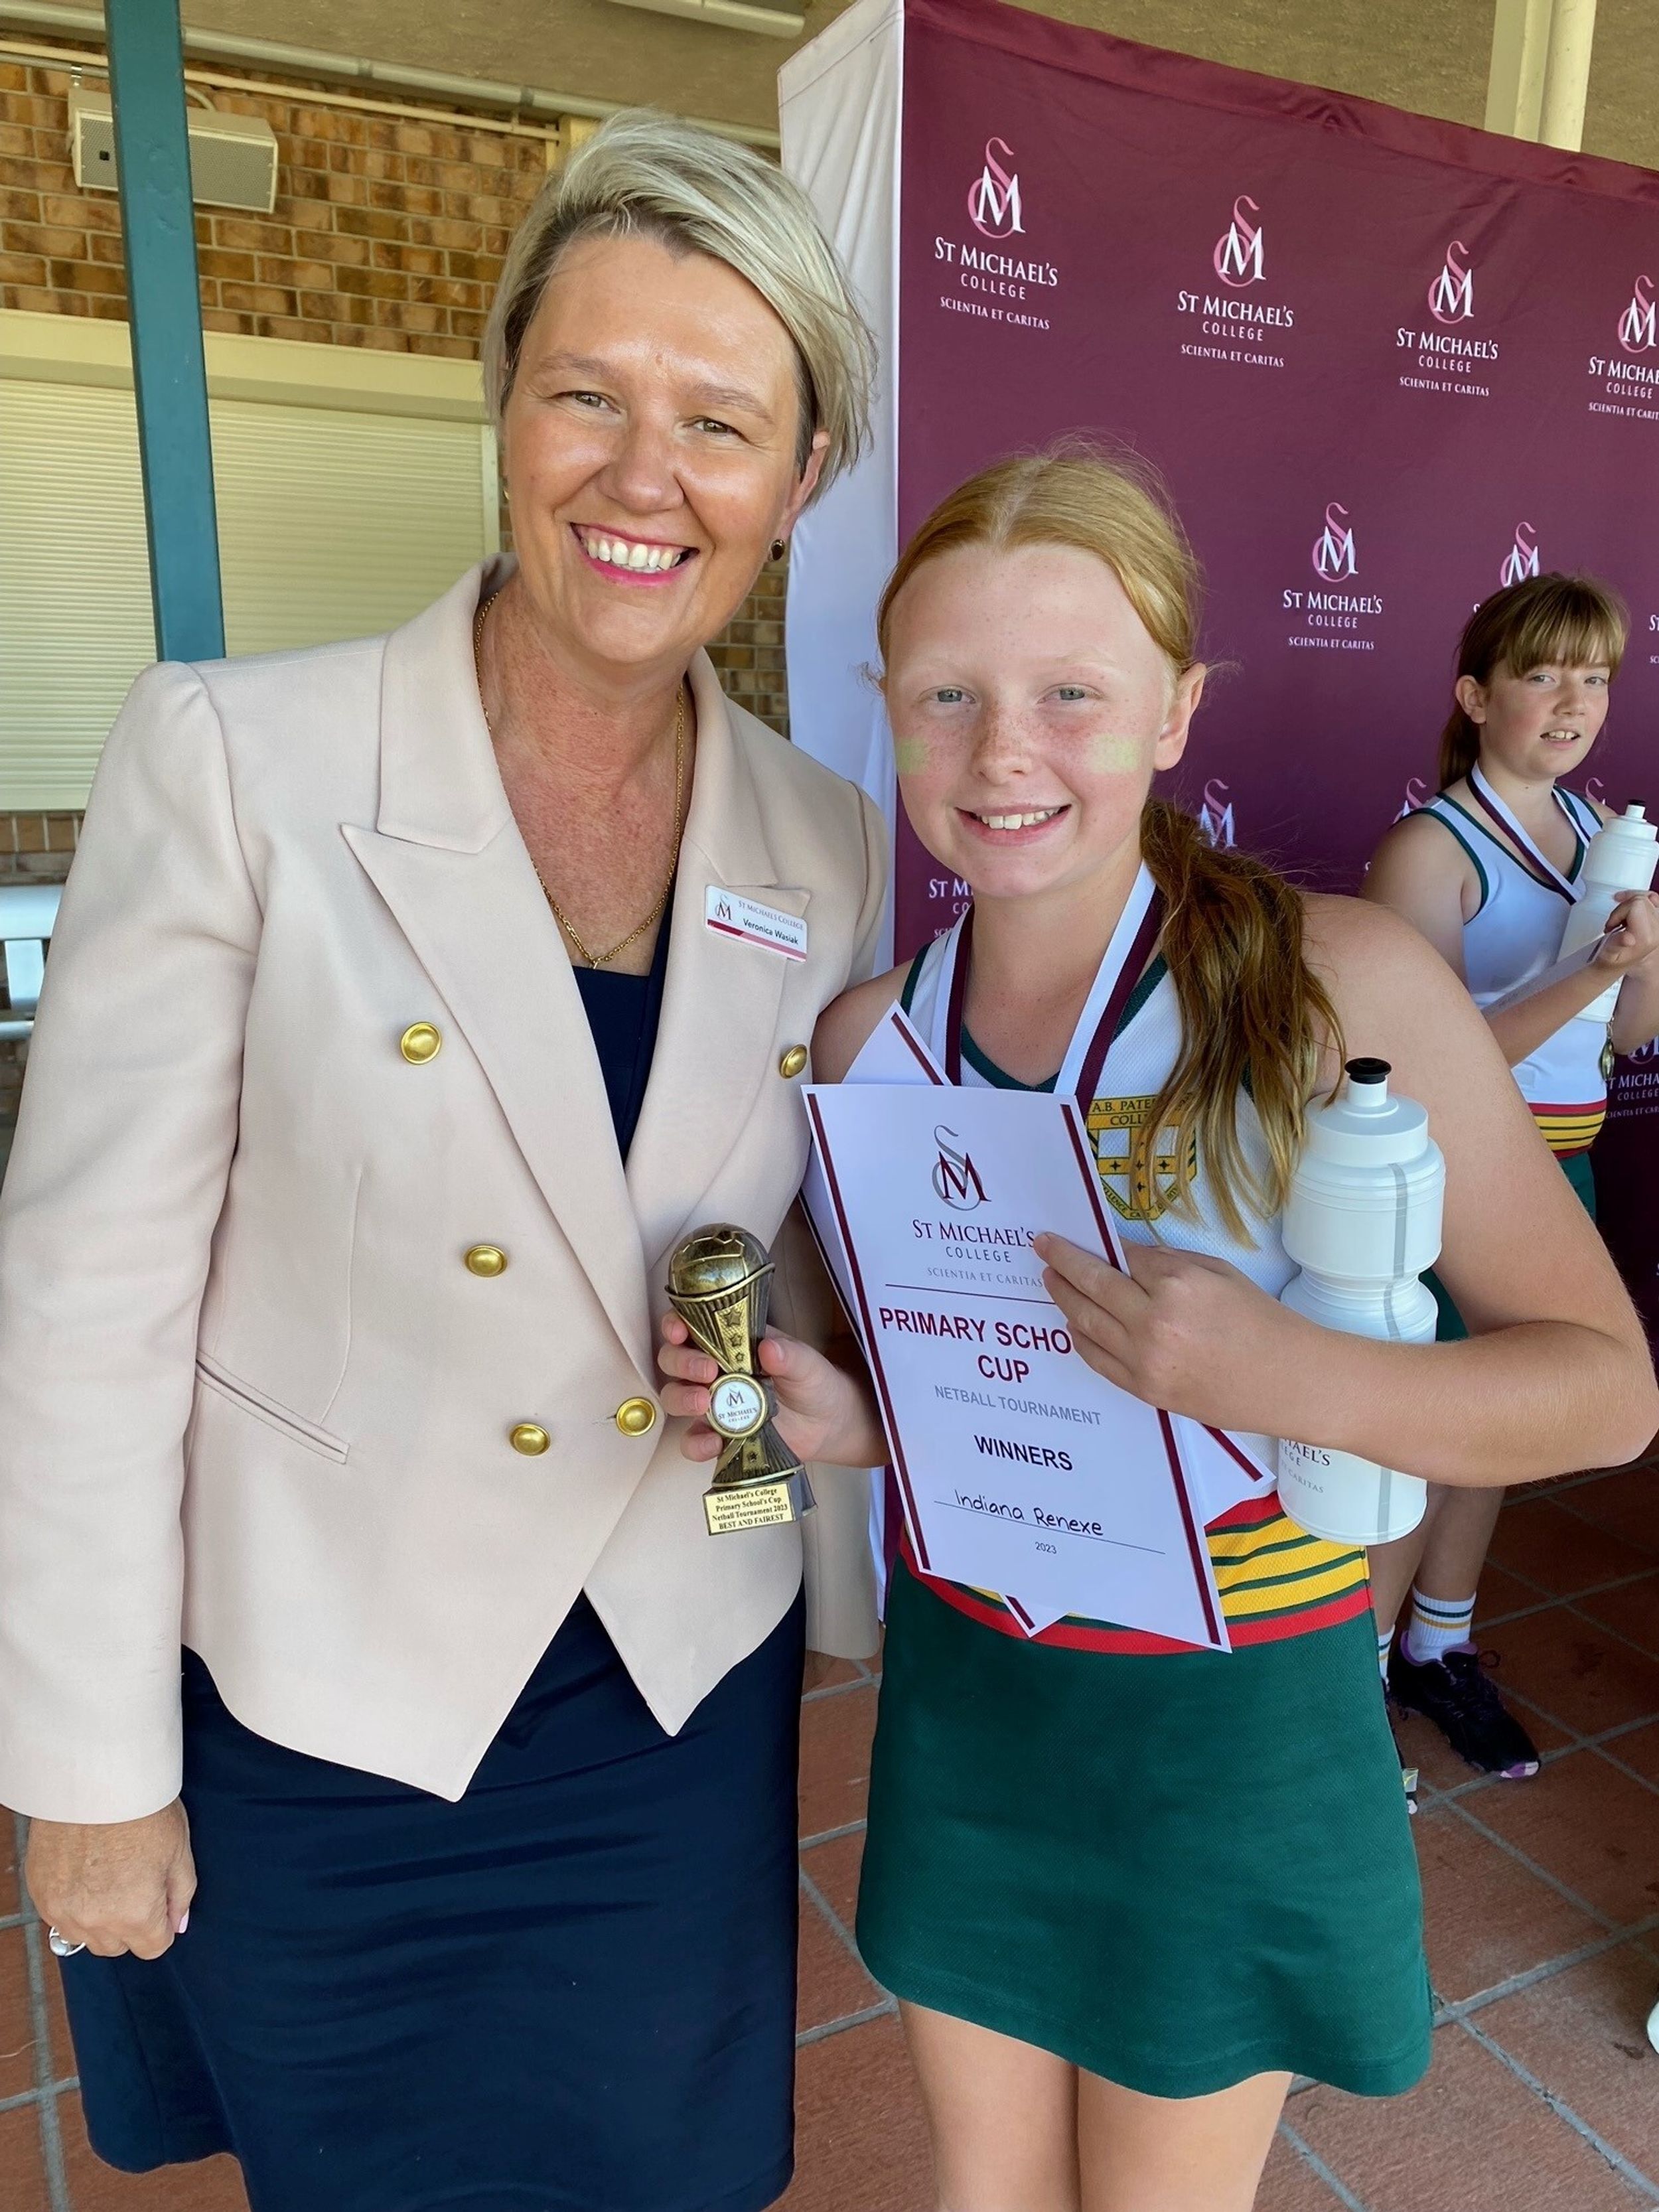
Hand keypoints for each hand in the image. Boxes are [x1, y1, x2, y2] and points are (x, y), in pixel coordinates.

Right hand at [26, 1800, 194, 1959]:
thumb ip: (180, 1895)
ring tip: (107, 1880)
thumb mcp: (179, 1851)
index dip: (161, 1927)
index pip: (153, 1949)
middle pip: (117, 1947)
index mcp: (136, 1914)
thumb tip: (177, 1925)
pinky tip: (84, 1875)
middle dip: (130, 1926)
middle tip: (134, 1885)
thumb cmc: (143, 1810)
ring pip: (85, 1938)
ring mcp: (63, 1911)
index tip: (159, 1904)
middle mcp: (96, 1922)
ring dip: (99, 1921)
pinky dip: (73, 1907)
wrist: (96, 1781)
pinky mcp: (41, 1895)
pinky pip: (60, 1920)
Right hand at [657, 1313, 884, 1467]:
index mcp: (731, 1342)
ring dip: (682, 1399)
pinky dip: (696, 1443)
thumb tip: (769, 1348)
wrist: (829, 1424)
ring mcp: (713, 1404)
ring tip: (704, 1403)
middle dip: (682, 1363)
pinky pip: (693, 1441)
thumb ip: (790, 1355)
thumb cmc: (813, 1382)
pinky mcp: (718, 1435)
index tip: (680, 1331)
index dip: (676, 1325)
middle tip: (707, 1370)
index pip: (691, 1326)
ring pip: (675, 1398)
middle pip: (674, 1361)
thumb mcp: (808, 1364)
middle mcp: (714, 1370)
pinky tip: (713, 1441)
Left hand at [1033, 1232, 1300, 1432]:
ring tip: (1049, 1278)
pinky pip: (1097, 1359)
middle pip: (1092, 1284)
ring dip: (1062, 1296)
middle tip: (1042, 1245)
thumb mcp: (1219, 1274)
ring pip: (1085, 1322)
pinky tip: (1071, 1321)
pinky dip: (1078, 1337)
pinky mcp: (1144, 1389)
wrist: (1288, 1381)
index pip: (1125, 1258)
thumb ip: (1169, 1263)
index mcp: (1176, 1285)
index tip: (1090, 1237)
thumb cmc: (1261, 1322)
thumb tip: (1127, 1256)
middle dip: (1062, 1260)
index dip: (1108, 1247)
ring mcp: (1144, 1360)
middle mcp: (1152, 1322)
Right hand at [1592, 890, 1658, 973]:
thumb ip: (1617, 946)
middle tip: (1614, 923)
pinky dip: (1642, 898)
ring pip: (1646, 896)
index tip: (1612, 925)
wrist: (1623, 964)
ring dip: (1629, 904)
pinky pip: (1654, 899)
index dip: (1618, 911)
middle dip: (1622, 908)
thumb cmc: (1613, 960)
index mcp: (1646, 937)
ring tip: (1621, 918)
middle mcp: (1657, 929)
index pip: (1636, 904)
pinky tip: (1632, 904)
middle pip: (1641, 899)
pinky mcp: (1658, 920)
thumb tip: (1628, 938)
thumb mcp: (1609, 956)